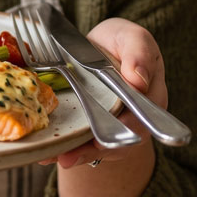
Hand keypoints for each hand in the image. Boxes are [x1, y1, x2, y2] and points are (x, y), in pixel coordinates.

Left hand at [40, 17, 165, 167]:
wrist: (94, 47)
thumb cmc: (119, 42)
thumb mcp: (132, 37)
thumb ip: (139, 54)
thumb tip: (139, 80)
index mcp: (151, 98)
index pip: (141, 120)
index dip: (123, 133)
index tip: (102, 142)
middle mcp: (133, 119)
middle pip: (119, 143)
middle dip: (92, 151)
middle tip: (68, 158)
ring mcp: (109, 126)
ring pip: (98, 148)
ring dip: (75, 155)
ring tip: (52, 157)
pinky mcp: (88, 128)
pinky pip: (80, 144)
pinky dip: (62, 149)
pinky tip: (45, 155)